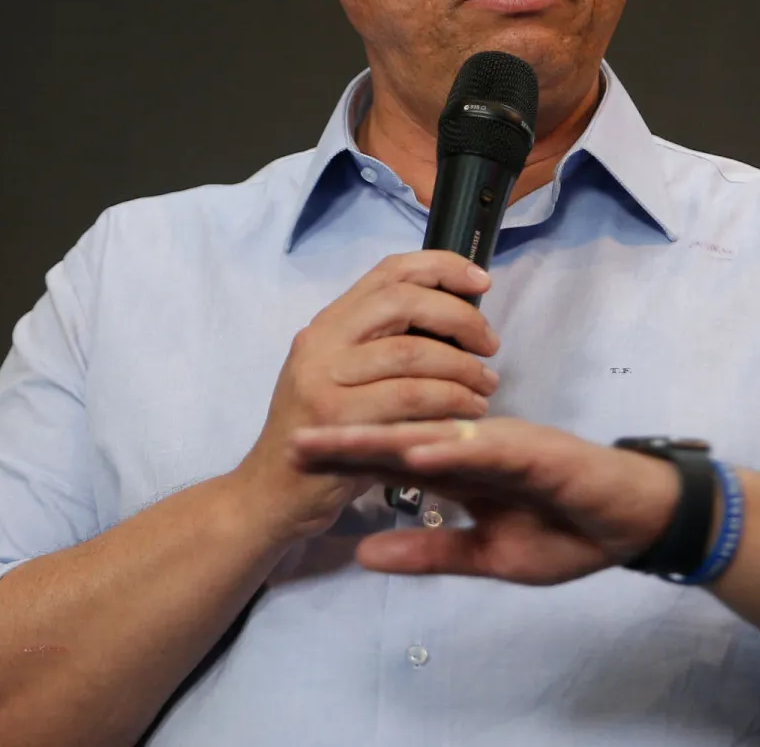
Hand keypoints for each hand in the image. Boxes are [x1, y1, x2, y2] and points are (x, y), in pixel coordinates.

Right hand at [235, 251, 501, 542]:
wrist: (269, 493)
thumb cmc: (323, 435)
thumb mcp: (343, 377)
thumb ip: (384, 345)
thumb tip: (456, 322)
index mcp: (328, 323)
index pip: (390, 271)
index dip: (442, 267)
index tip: (482, 282)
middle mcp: (322, 341)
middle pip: (404, 302)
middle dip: (460, 319)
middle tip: (490, 346)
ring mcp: (324, 378)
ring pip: (413, 353)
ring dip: (463, 370)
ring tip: (485, 388)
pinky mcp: (337, 418)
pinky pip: (410, 399)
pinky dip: (450, 403)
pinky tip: (469, 416)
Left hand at [287, 417, 684, 584]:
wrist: (634, 522)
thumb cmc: (568, 532)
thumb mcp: (488, 556)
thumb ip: (429, 551)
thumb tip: (363, 553)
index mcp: (459, 469)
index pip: (390, 460)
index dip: (343, 460)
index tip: (291, 464)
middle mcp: (473, 446)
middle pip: (400, 437)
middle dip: (347, 441)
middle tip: (292, 443)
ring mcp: (503, 443)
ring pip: (436, 433)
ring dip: (387, 437)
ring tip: (337, 444)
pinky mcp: (536, 449)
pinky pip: (489, 448)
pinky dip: (453, 447)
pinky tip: (418, 450)